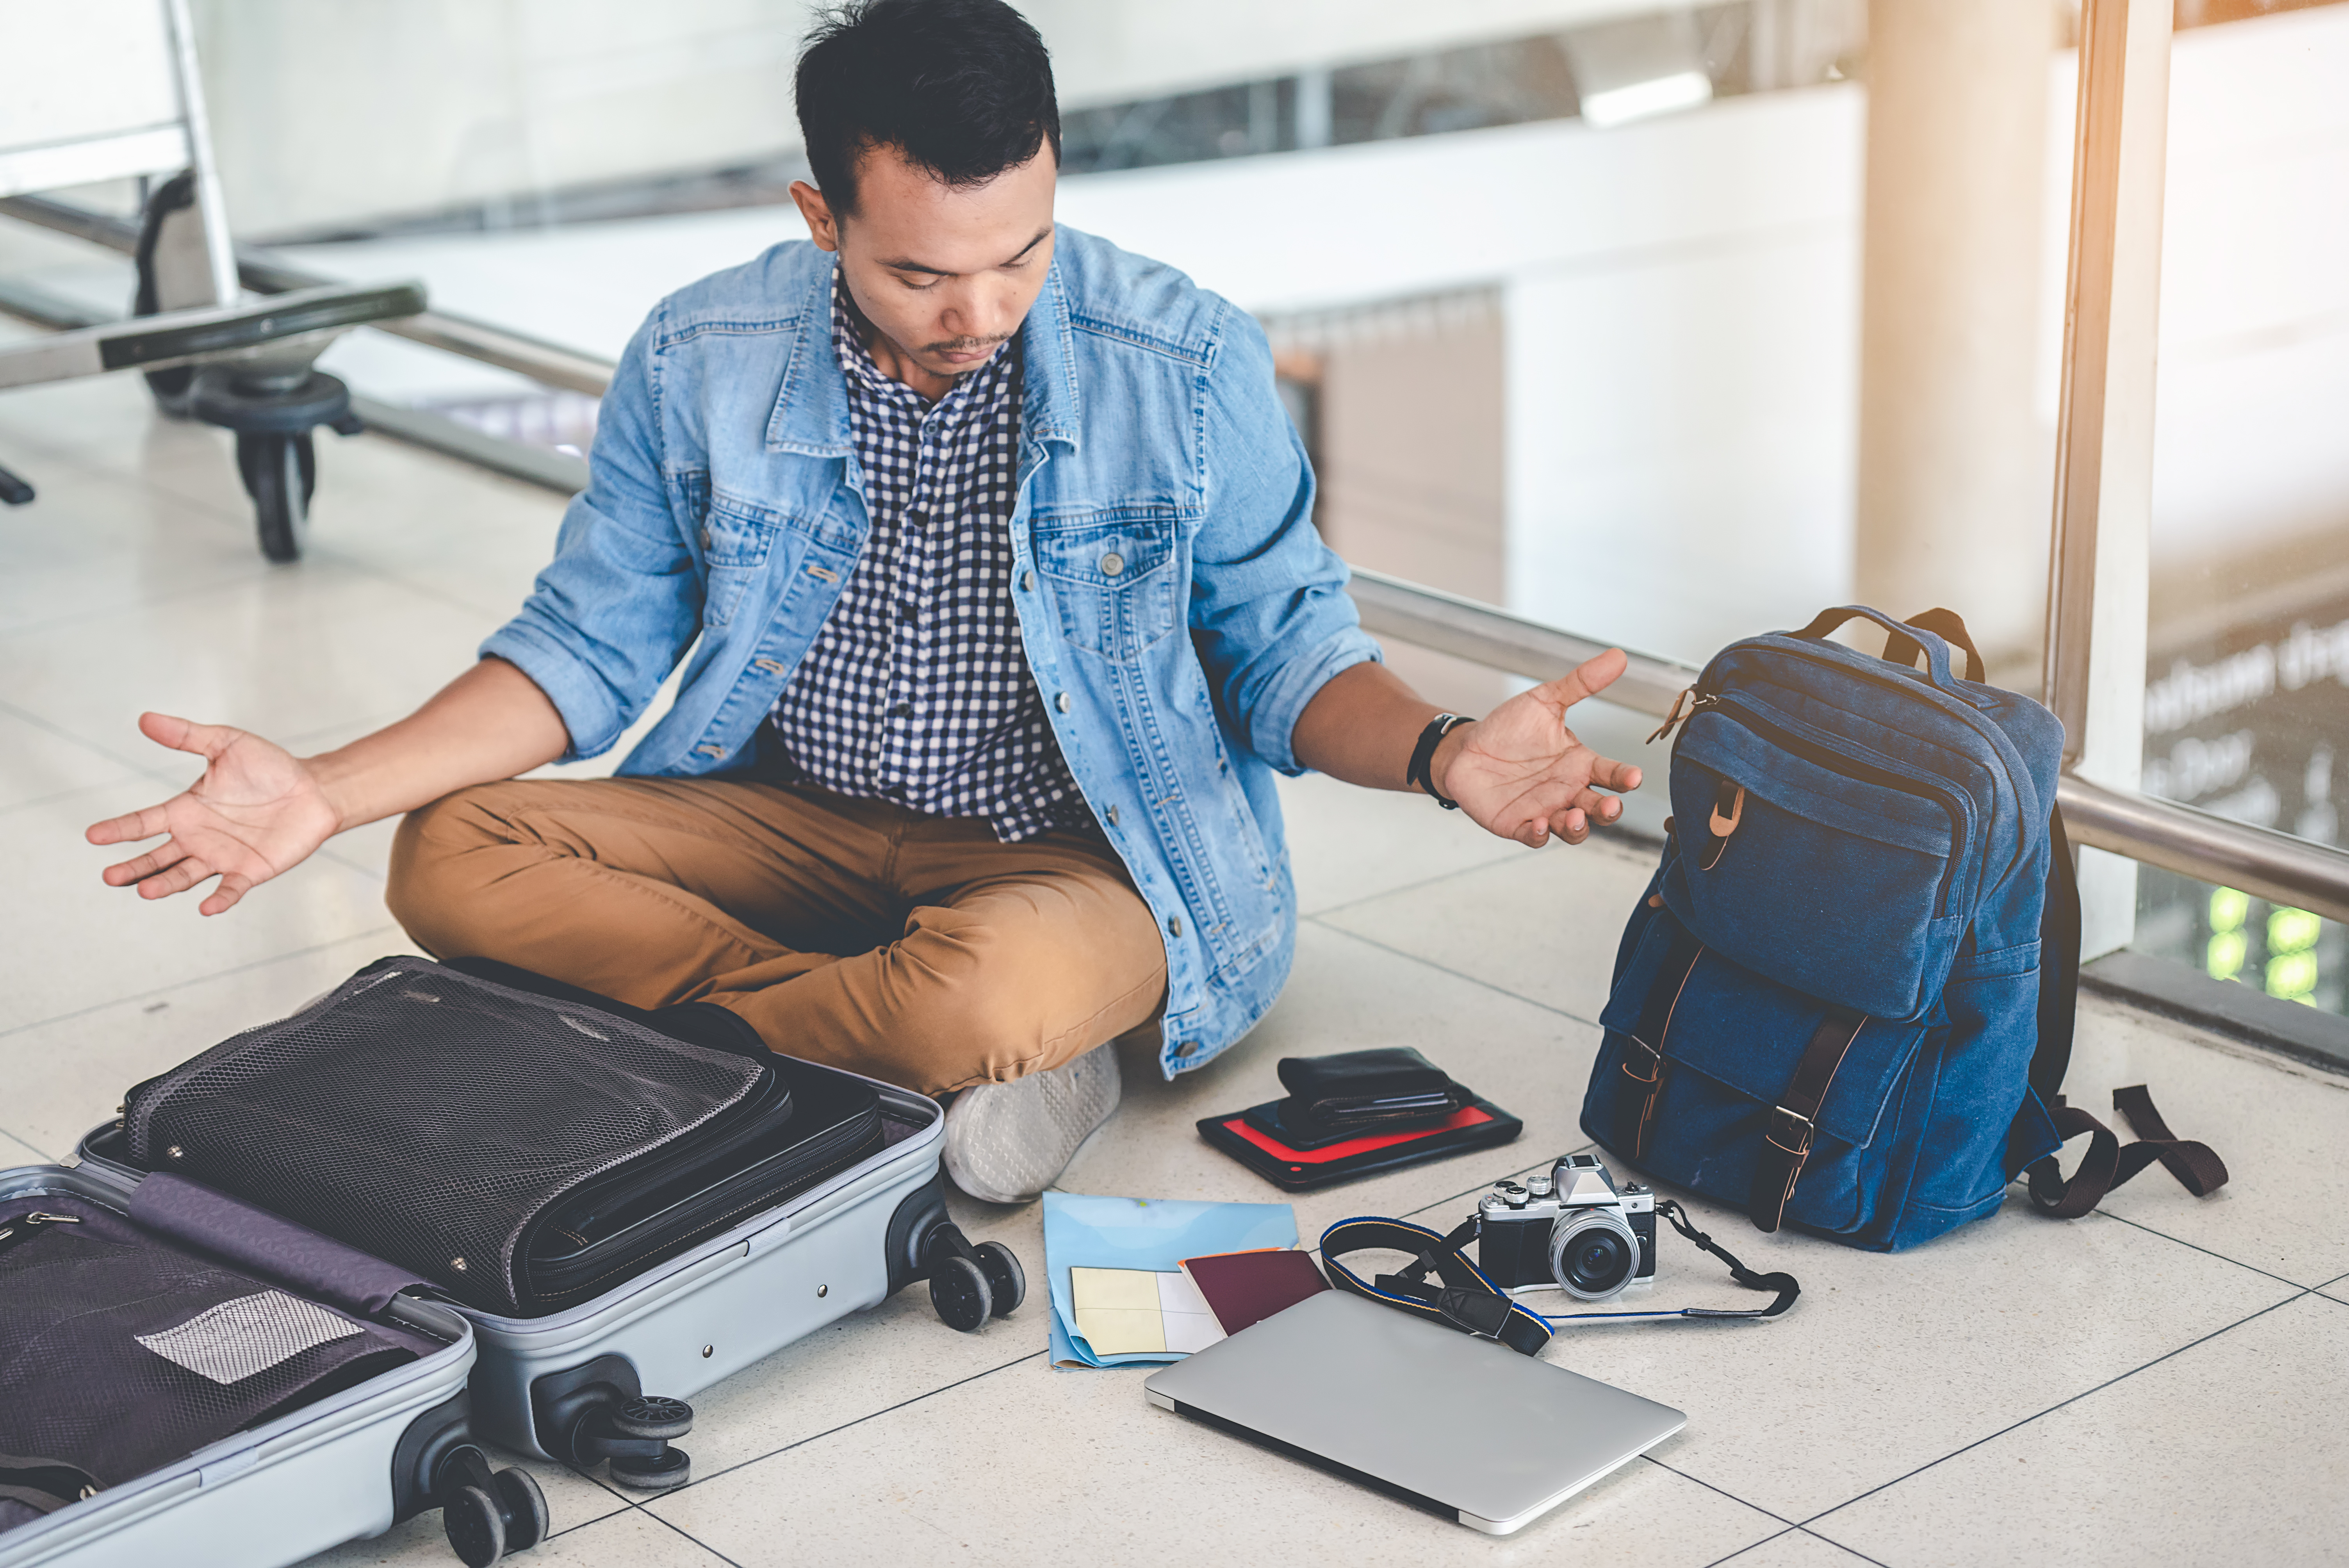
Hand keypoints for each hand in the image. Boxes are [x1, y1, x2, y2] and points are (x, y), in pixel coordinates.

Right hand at [85, 713, 342, 914]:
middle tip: (110, 877)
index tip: (92, 835)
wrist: (313, 789)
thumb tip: (145, 718)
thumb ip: (187, 736)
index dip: (119, 829)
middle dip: (135, 868)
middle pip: (157, 857)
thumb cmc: (269, 767)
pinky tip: (207, 907)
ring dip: (165, 884)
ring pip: (185, 876)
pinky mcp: (250, 870)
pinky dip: (219, 899)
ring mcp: (222, 857)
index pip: (144, 822)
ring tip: (144, 890)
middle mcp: (198, 838)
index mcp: (186, 810)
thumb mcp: (226, 744)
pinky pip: (231, 889)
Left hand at [1433, 649, 1643, 847]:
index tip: (1633, 776)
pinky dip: (1541, 834)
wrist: (1467, 749)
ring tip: (1576, 817)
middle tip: (1612, 805)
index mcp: (1580, 764)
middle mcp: (1567, 791)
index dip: (1624, 778)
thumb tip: (1618, 656)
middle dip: (1609, 810)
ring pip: (1573, 828)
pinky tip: (1541, 824)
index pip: (1611, 774)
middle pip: (1600, 808)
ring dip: (1579, 827)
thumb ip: (1581, 683)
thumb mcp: (1545, 701)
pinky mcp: (1519, 824)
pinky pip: (1536, 836)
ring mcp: (1546, 810)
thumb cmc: (1509, 728)